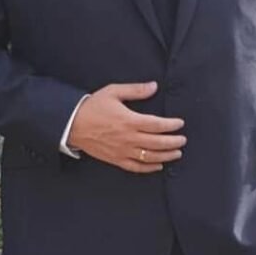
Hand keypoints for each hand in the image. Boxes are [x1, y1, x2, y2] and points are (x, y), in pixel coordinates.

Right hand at [68, 82, 185, 172]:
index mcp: (129, 121)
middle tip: (183, 140)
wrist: (72, 124)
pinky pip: (136, 167)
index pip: (157, 125)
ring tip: (177, 153)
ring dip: (166, 156)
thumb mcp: (113, 92)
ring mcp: (122, 151)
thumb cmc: (93, 107)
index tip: (180, 123)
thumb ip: (135, 90)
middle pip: (157, 143)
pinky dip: (149, 168)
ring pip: (149, 157)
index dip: (171, 125)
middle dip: (173, 142)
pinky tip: (159, 166)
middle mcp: (128, 138)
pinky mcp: (116, 159)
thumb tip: (154, 86)